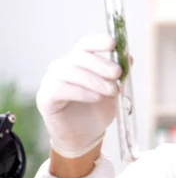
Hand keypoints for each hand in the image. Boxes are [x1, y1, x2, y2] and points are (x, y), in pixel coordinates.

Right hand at [36, 34, 122, 158]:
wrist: (86, 135)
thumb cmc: (97, 109)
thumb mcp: (113, 90)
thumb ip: (119, 74)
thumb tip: (129, 57)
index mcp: (79, 61)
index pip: (85, 44)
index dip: (98, 41)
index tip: (113, 43)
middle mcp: (62, 67)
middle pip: (79, 56)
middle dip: (101, 64)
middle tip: (117, 73)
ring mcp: (51, 81)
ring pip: (70, 72)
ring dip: (94, 80)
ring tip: (112, 91)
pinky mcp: (45, 97)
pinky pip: (60, 89)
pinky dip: (81, 92)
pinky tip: (96, 97)